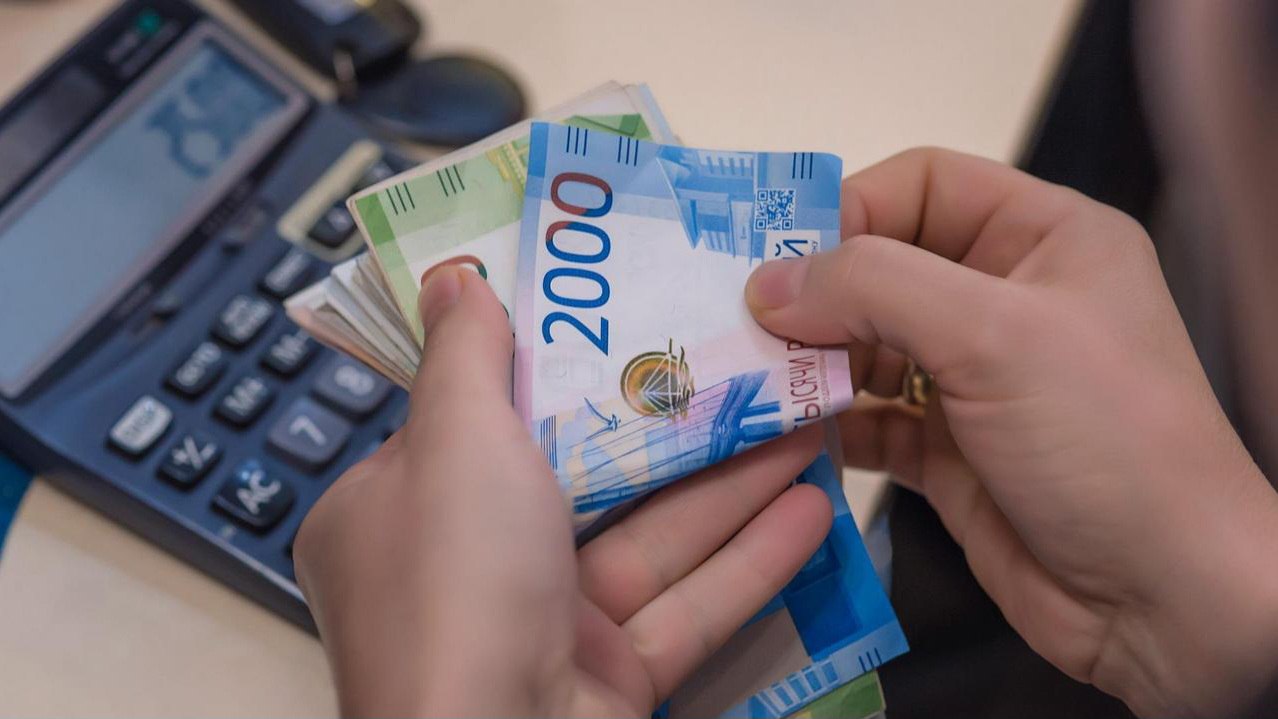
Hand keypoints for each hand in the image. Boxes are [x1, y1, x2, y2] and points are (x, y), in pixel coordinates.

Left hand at [294, 267, 832, 716]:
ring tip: (807, 419)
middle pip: (581, 474)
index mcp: (397, 512)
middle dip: (668, 421)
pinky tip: (816, 511)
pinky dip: (747, 561)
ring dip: (731, 482)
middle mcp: (463, 570)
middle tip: (740, 358)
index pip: (474, 421)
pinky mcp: (608, 678)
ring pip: (648, 538)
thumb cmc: (455, 586)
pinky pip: (682, 606)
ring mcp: (540, 627)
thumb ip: (464, 357)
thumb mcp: (453, 443)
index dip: (549, 363)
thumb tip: (451, 277)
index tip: (620, 312)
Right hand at [745, 148, 1277, 716]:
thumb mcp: (993, 335)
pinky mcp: (948, 452)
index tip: (776, 260)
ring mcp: (975, 380)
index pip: (924, 186)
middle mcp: (1006, 299)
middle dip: (816, 295)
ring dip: (811, 363)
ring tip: (750, 381)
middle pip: (885, 268)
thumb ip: (874, 288)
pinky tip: (782, 434)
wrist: (1164, 598)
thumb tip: (767, 283)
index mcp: (1044, 238)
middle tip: (740, 325)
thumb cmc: (1100, 438)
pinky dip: (825, 424)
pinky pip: (869, 420)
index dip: (849, 210)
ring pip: (868, 347)